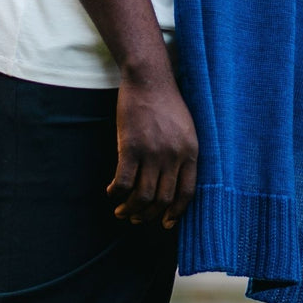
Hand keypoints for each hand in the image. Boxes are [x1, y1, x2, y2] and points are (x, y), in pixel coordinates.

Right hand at [108, 74, 198, 228]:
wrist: (149, 79)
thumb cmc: (167, 102)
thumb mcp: (186, 128)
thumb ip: (183, 152)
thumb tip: (174, 178)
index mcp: (191, 152)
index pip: (187, 193)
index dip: (176, 213)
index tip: (166, 223)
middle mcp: (174, 156)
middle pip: (163, 199)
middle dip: (149, 215)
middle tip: (137, 218)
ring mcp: (152, 152)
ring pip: (142, 196)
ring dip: (131, 210)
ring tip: (122, 212)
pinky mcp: (131, 147)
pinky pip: (124, 182)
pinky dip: (116, 193)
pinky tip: (111, 192)